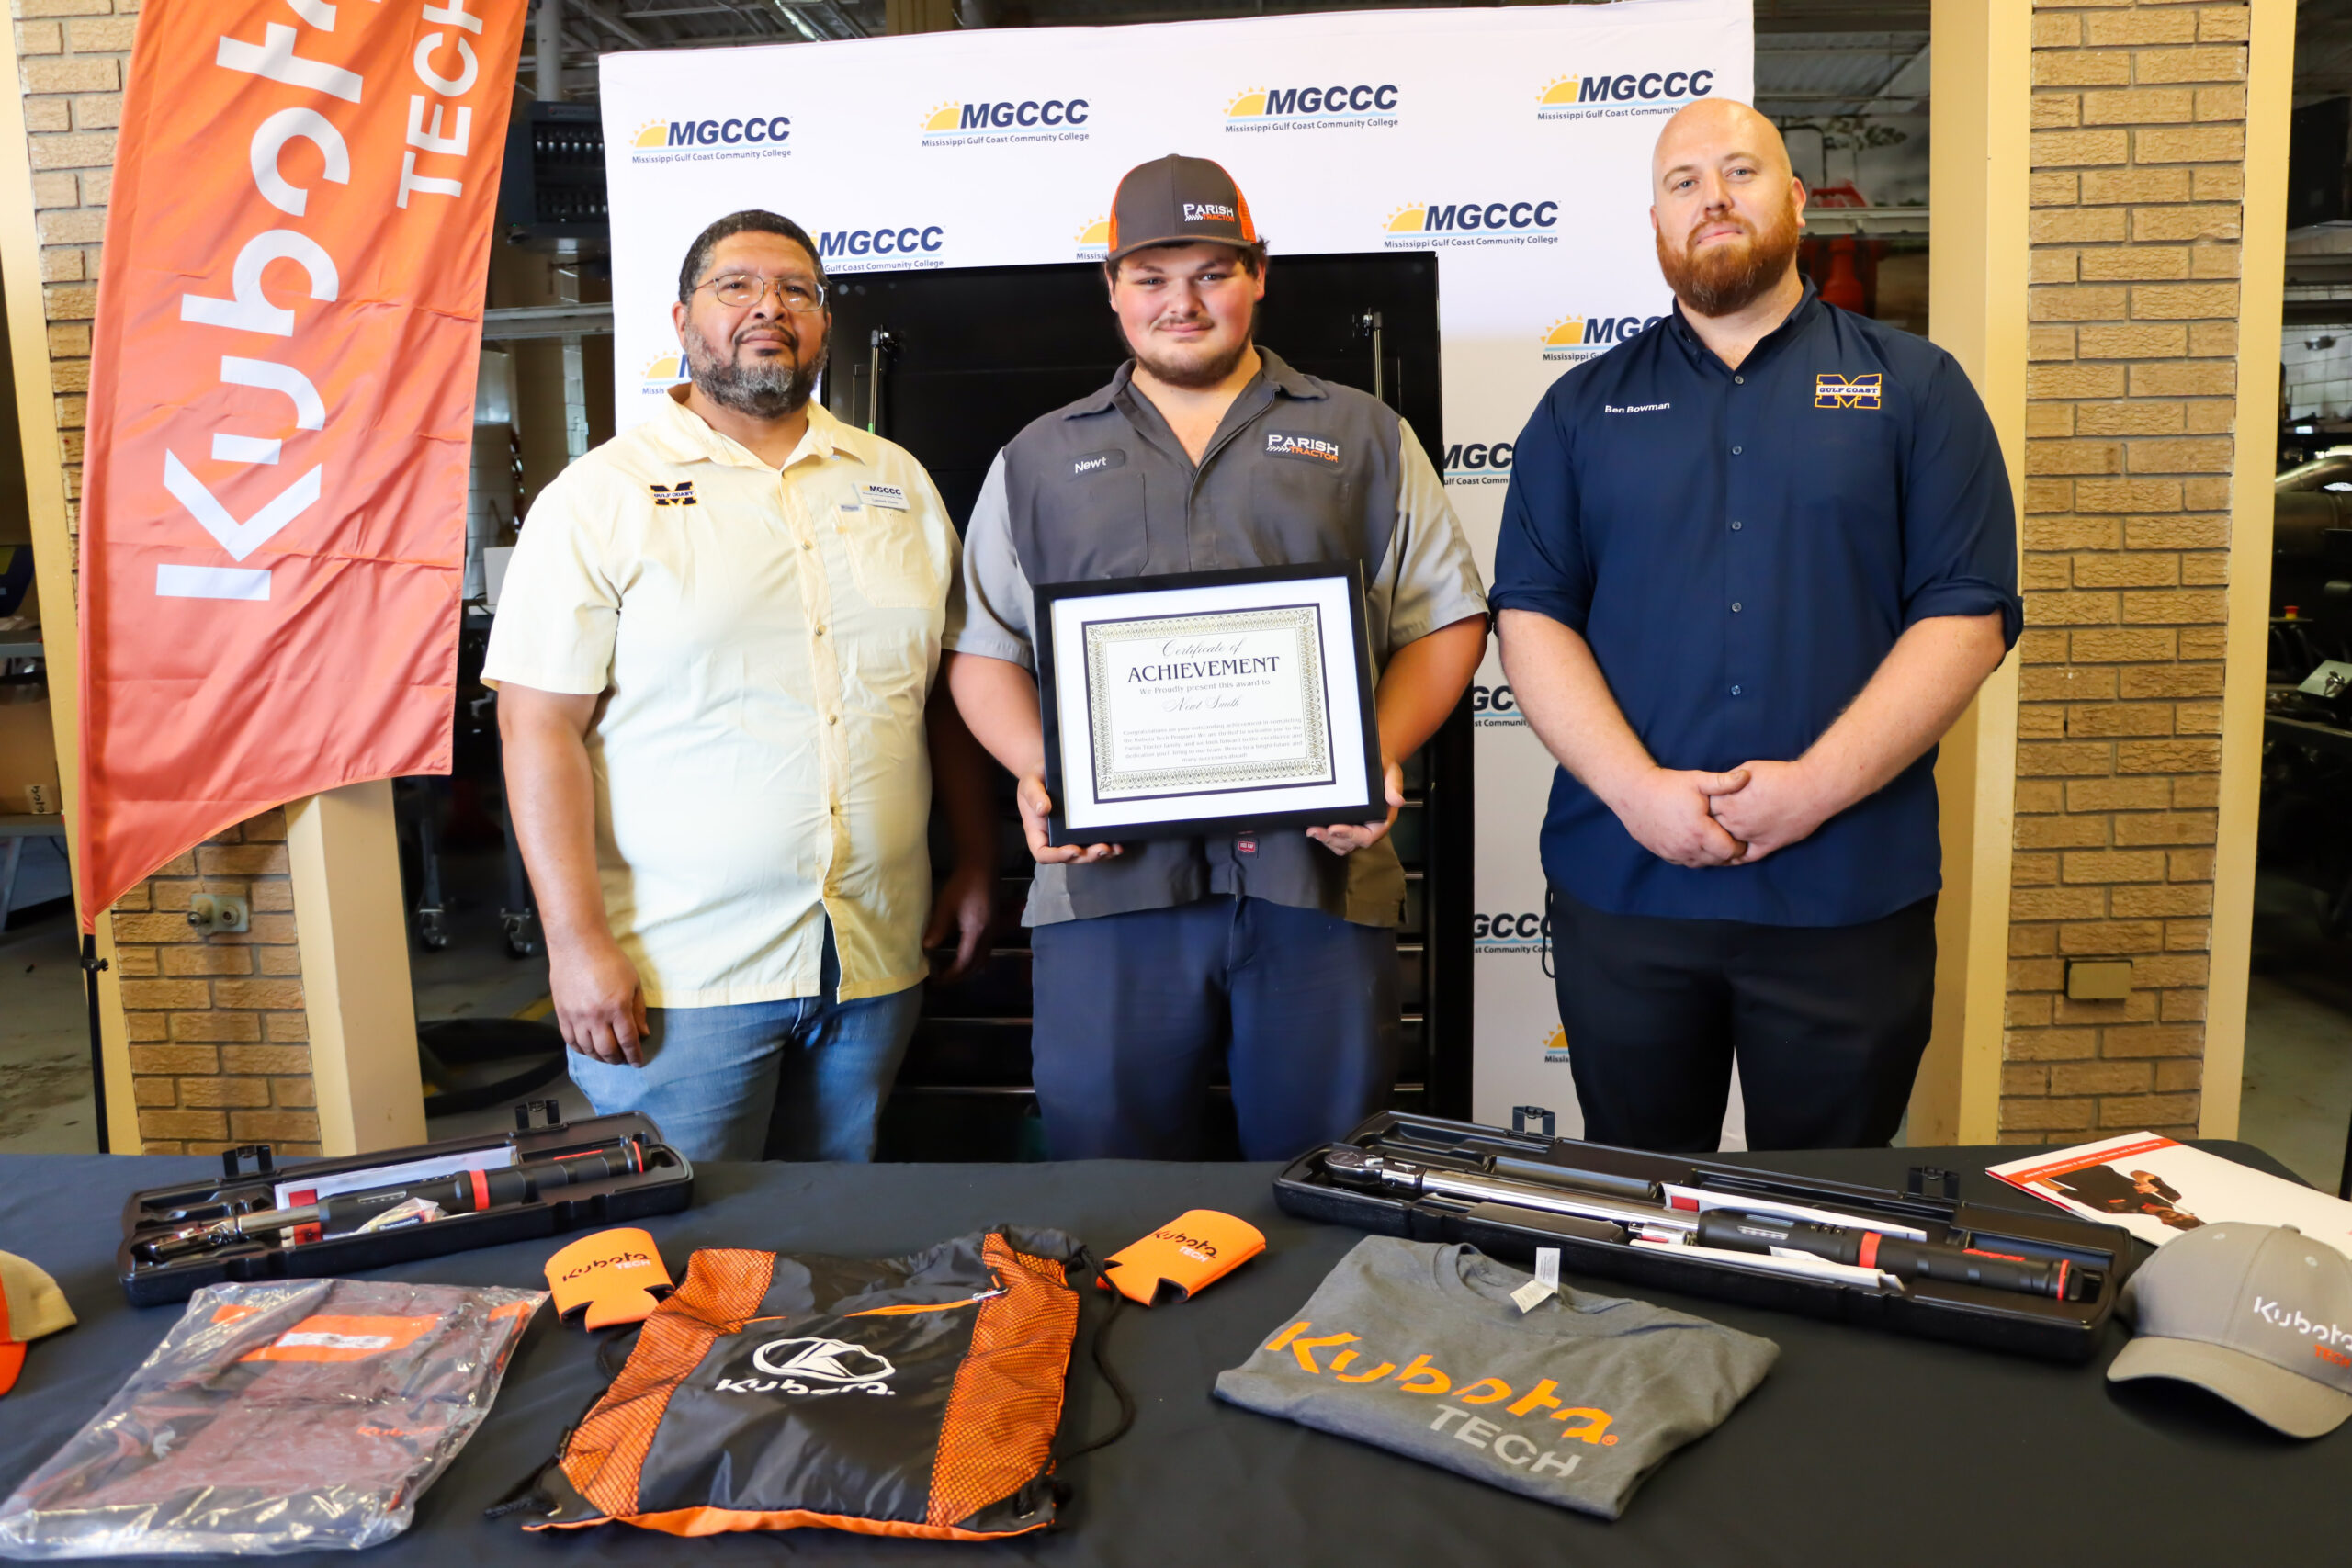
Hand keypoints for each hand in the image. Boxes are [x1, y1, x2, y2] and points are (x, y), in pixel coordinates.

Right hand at [548, 932, 646, 1065]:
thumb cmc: (610, 960)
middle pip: (607, 1050)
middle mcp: (596, 1016)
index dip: (634, 1055)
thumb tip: (642, 1034)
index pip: (627, 1041)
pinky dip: (580, 1050)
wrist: (578, 946)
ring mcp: (577, 1016)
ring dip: (599, 1057)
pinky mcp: (562, 1014)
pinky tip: (588, 1049)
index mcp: (617, 1008)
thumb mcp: (633, 983)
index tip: (637, 1062)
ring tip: (607, 1057)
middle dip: (617, 1059)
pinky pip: (570, 1041)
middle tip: (622, 1060)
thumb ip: (638, 1010)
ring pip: (588, 1049)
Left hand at [923, 860, 995, 982]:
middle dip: (961, 975)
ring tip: (953, 970)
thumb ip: (937, 930)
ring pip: (983, 957)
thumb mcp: (945, 908)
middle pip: (977, 964)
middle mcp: (989, 935)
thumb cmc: (962, 885)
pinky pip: (986, 948)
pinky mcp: (994, 924)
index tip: (937, 980)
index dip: (951, 974)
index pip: (964, 963)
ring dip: (969, 967)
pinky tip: (965, 953)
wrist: (981, 866)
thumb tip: (927, 949)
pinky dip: (975, 957)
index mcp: (976, 933)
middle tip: (944, 979)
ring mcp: (994, 930)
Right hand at [1015, 774, 1121, 865]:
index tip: (1073, 850)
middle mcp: (1054, 838)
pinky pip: (1092, 842)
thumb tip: (1043, 809)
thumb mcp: (1029, 784)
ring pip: (1084, 853)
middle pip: (1069, 857)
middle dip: (1086, 856)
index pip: (1043, 853)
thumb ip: (1034, 796)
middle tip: (1101, 848)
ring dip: (1099, 855)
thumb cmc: (1035, 780)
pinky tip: (1117, 844)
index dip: (1058, 856)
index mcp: (1038, 832)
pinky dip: (1106, 846)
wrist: (1046, 771)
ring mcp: (1069, 835)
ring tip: (1113, 848)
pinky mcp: (1082, 829)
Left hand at [1308, 760, 1405, 856]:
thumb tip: (1397, 800)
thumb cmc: (1383, 768)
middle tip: (1315, 830)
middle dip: (1332, 839)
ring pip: (1342, 845)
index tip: (1334, 828)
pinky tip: (1315, 828)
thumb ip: (1394, 785)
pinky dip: (1326, 837)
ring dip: (1327, 841)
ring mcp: (1358, 827)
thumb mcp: (1392, 772)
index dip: (1350, 835)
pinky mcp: (1347, 824)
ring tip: (1312, 830)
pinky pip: (1336, 839)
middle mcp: (1370, 827)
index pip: (1367, 836)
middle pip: (1351, 844)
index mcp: (1382, 818)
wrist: (1375, 762)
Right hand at [1606, 766, 1750, 867]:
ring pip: (1701, 863)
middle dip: (1726, 852)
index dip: (1739, 845)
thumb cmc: (1667, 785)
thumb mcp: (1697, 780)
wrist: (1633, 793)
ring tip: (1715, 842)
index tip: (1740, 835)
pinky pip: (1685, 862)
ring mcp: (1674, 852)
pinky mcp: (1663, 853)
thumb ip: (1724, 782)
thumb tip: (1747, 775)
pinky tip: (1697, 844)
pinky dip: (1694, 856)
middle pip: (1717, 860)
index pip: (1730, 851)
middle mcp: (1688, 847)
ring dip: (1710, 856)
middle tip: (1731, 839)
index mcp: (1700, 831)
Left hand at [1704, 759, 1831, 864]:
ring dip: (1718, 844)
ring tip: (1710, 844)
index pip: (1702, 809)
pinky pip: (1745, 857)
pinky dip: (1735, 858)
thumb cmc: (1781, 775)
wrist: (1811, 788)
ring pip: (1724, 845)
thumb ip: (1729, 781)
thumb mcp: (1748, 769)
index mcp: (1728, 801)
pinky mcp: (1766, 845)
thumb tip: (1718, 785)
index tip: (1698, 809)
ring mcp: (1750, 836)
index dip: (1700, 809)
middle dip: (1706, 827)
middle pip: (1710, 828)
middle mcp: (1734, 821)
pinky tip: (1730, 856)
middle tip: (1700, 828)